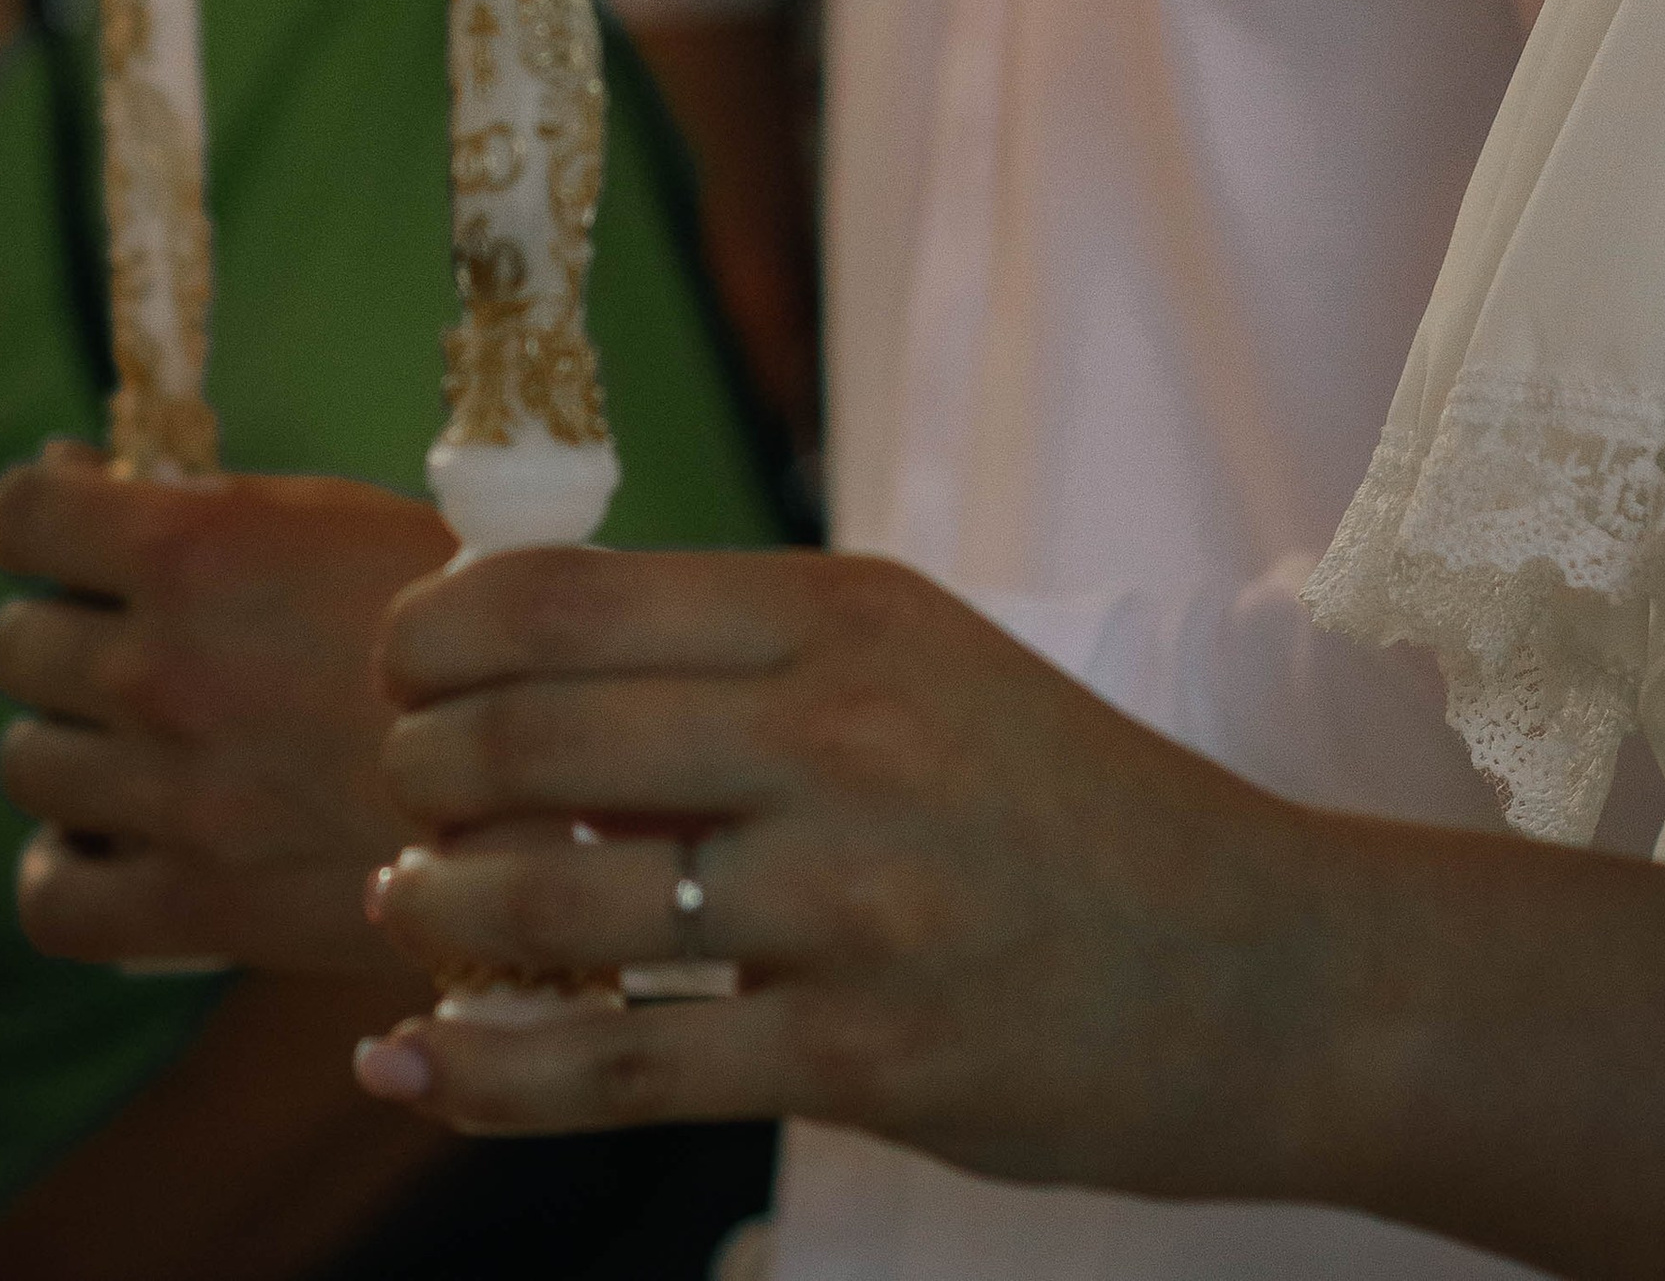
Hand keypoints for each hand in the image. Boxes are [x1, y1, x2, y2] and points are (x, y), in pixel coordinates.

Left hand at [0, 442, 452, 975]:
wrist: (562, 772)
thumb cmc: (459, 619)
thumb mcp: (337, 517)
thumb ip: (203, 503)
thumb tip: (66, 475)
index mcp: (200, 547)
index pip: (20, 517)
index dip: (34, 517)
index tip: (62, 531)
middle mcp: (166, 667)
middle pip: (17, 644)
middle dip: (64, 630)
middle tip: (133, 642)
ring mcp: (172, 795)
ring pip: (27, 763)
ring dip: (71, 745)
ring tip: (141, 743)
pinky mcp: (195, 910)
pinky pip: (53, 895)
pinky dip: (67, 866)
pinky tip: (115, 840)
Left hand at [356, 547, 1331, 1197]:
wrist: (1264, 972)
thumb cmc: (1065, 808)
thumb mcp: (918, 667)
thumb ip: (740, 664)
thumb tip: (518, 683)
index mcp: (845, 613)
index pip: (564, 593)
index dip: (436, 636)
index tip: (400, 675)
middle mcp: (838, 735)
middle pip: (527, 734)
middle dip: (416, 774)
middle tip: (401, 802)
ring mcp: (849, 901)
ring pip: (548, 899)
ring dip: (432, 912)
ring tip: (410, 913)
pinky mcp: (860, 1057)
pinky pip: (618, 1064)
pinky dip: (483, 1072)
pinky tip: (415, 1064)